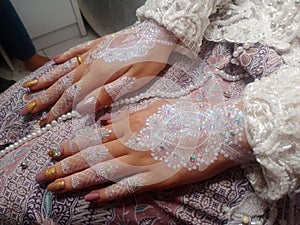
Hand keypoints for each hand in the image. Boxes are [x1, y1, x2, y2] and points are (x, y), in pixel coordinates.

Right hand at [20, 20, 177, 123]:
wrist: (158, 33)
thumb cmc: (150, 58)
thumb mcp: (134, 81)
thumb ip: (108, 94)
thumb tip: (84, 107)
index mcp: (100, 74)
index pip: (73, 97)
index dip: (58, 110)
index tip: (45, 121)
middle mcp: (92, 63)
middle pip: (64, 84)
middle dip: (46, 98)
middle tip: (29, 108)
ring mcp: (94, 52)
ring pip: (66, 68)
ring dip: (48, 79)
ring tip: (32, 86)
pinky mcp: (100, 44)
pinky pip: (77, 50)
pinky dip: (65, 56)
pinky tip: (55, 60)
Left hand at [35, 98, 252, 201]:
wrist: (217, 129)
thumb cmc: (188, 114)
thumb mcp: (156, 107)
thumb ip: (129, 116)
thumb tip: (106, 122)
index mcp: (132, 122)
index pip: (94, 136)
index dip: (72, 145)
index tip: (56, 152)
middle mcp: (133, 143)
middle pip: (92, 156)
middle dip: (66, 166)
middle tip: (44, 175)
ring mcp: (144, 162)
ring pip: (103, 173)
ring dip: (78, 181)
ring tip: (57, 187)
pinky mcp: (158, 179)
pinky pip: (127, 188)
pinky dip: (108, 194)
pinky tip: (91, 199)